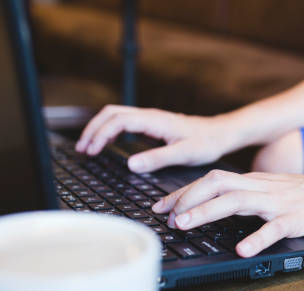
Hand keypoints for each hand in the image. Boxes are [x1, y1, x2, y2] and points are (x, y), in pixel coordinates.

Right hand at [75, 105, 240, 172]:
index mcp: (155, 120)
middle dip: (93, 129)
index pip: (118, 120)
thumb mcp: (184, 154)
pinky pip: (125, 121)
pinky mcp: (154, 124)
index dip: (100, 133)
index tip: (91, 150)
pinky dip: (110, 129)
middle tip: (82, 149)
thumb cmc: (207, 143)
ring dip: (99, 127)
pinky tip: (108, 143)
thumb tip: (131, 164)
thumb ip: (158, 158)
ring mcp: (151, 118)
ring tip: (88, 146)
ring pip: (116, 115)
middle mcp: (150, 116)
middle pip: (111, 113)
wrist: (221, 134)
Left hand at [151, 169, 303, 256]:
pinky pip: (275, 227)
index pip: (213, 180)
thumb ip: (253, 197)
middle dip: (187, 197)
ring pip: (237, 201)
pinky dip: (257, 238)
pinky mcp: (298, 219)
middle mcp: (263, 188)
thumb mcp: (278, 191)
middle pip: (217, 183)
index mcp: (258, 182)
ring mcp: (280, 202)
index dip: (184, 192)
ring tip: (185, 224)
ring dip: (207, 211)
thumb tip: (224, 208)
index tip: (162, 206)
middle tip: (166, 217)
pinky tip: (243, 250)